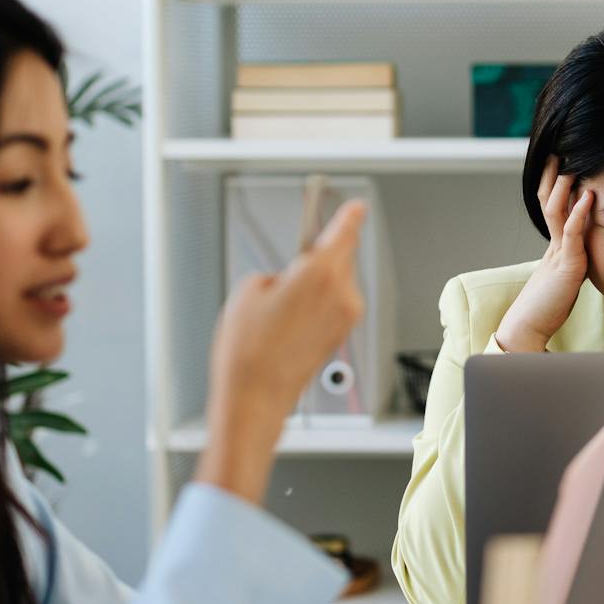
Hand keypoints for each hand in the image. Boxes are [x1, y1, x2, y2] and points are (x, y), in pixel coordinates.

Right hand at [198, 200, 367, 502]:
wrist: (255, 398)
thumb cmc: (248, 350)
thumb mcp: (248, 291)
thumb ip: (277, 272)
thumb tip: (289, 279)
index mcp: (321, 272)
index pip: (344, 231)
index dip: (349, 215)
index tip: (355, 206)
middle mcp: (342, 293)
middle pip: (339, 258)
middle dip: (318, 257)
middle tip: (291, 266)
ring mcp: (346, 317)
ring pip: (336, 284)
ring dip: (315, 285)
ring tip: (280, 308)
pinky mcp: (341, 336)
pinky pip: (333, 306)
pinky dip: (316, 305)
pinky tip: (289, 321)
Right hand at [496, 156, 593, 352]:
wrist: (527, 330)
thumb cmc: (545, 311)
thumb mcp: (564, 281)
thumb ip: (572, 265)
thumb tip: (584, 257)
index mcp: (554, 247)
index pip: (552, 206)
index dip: (555, 183)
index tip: (561, 161)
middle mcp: (554, 245)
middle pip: (550, 200)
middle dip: (555, 174)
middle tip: (560, 148)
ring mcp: (558, 254)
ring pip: (558, 211)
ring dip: (565, 185)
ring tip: (573, 162)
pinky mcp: (566, 266)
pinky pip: (572, 234)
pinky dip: (580, 213)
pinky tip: (588, 196)